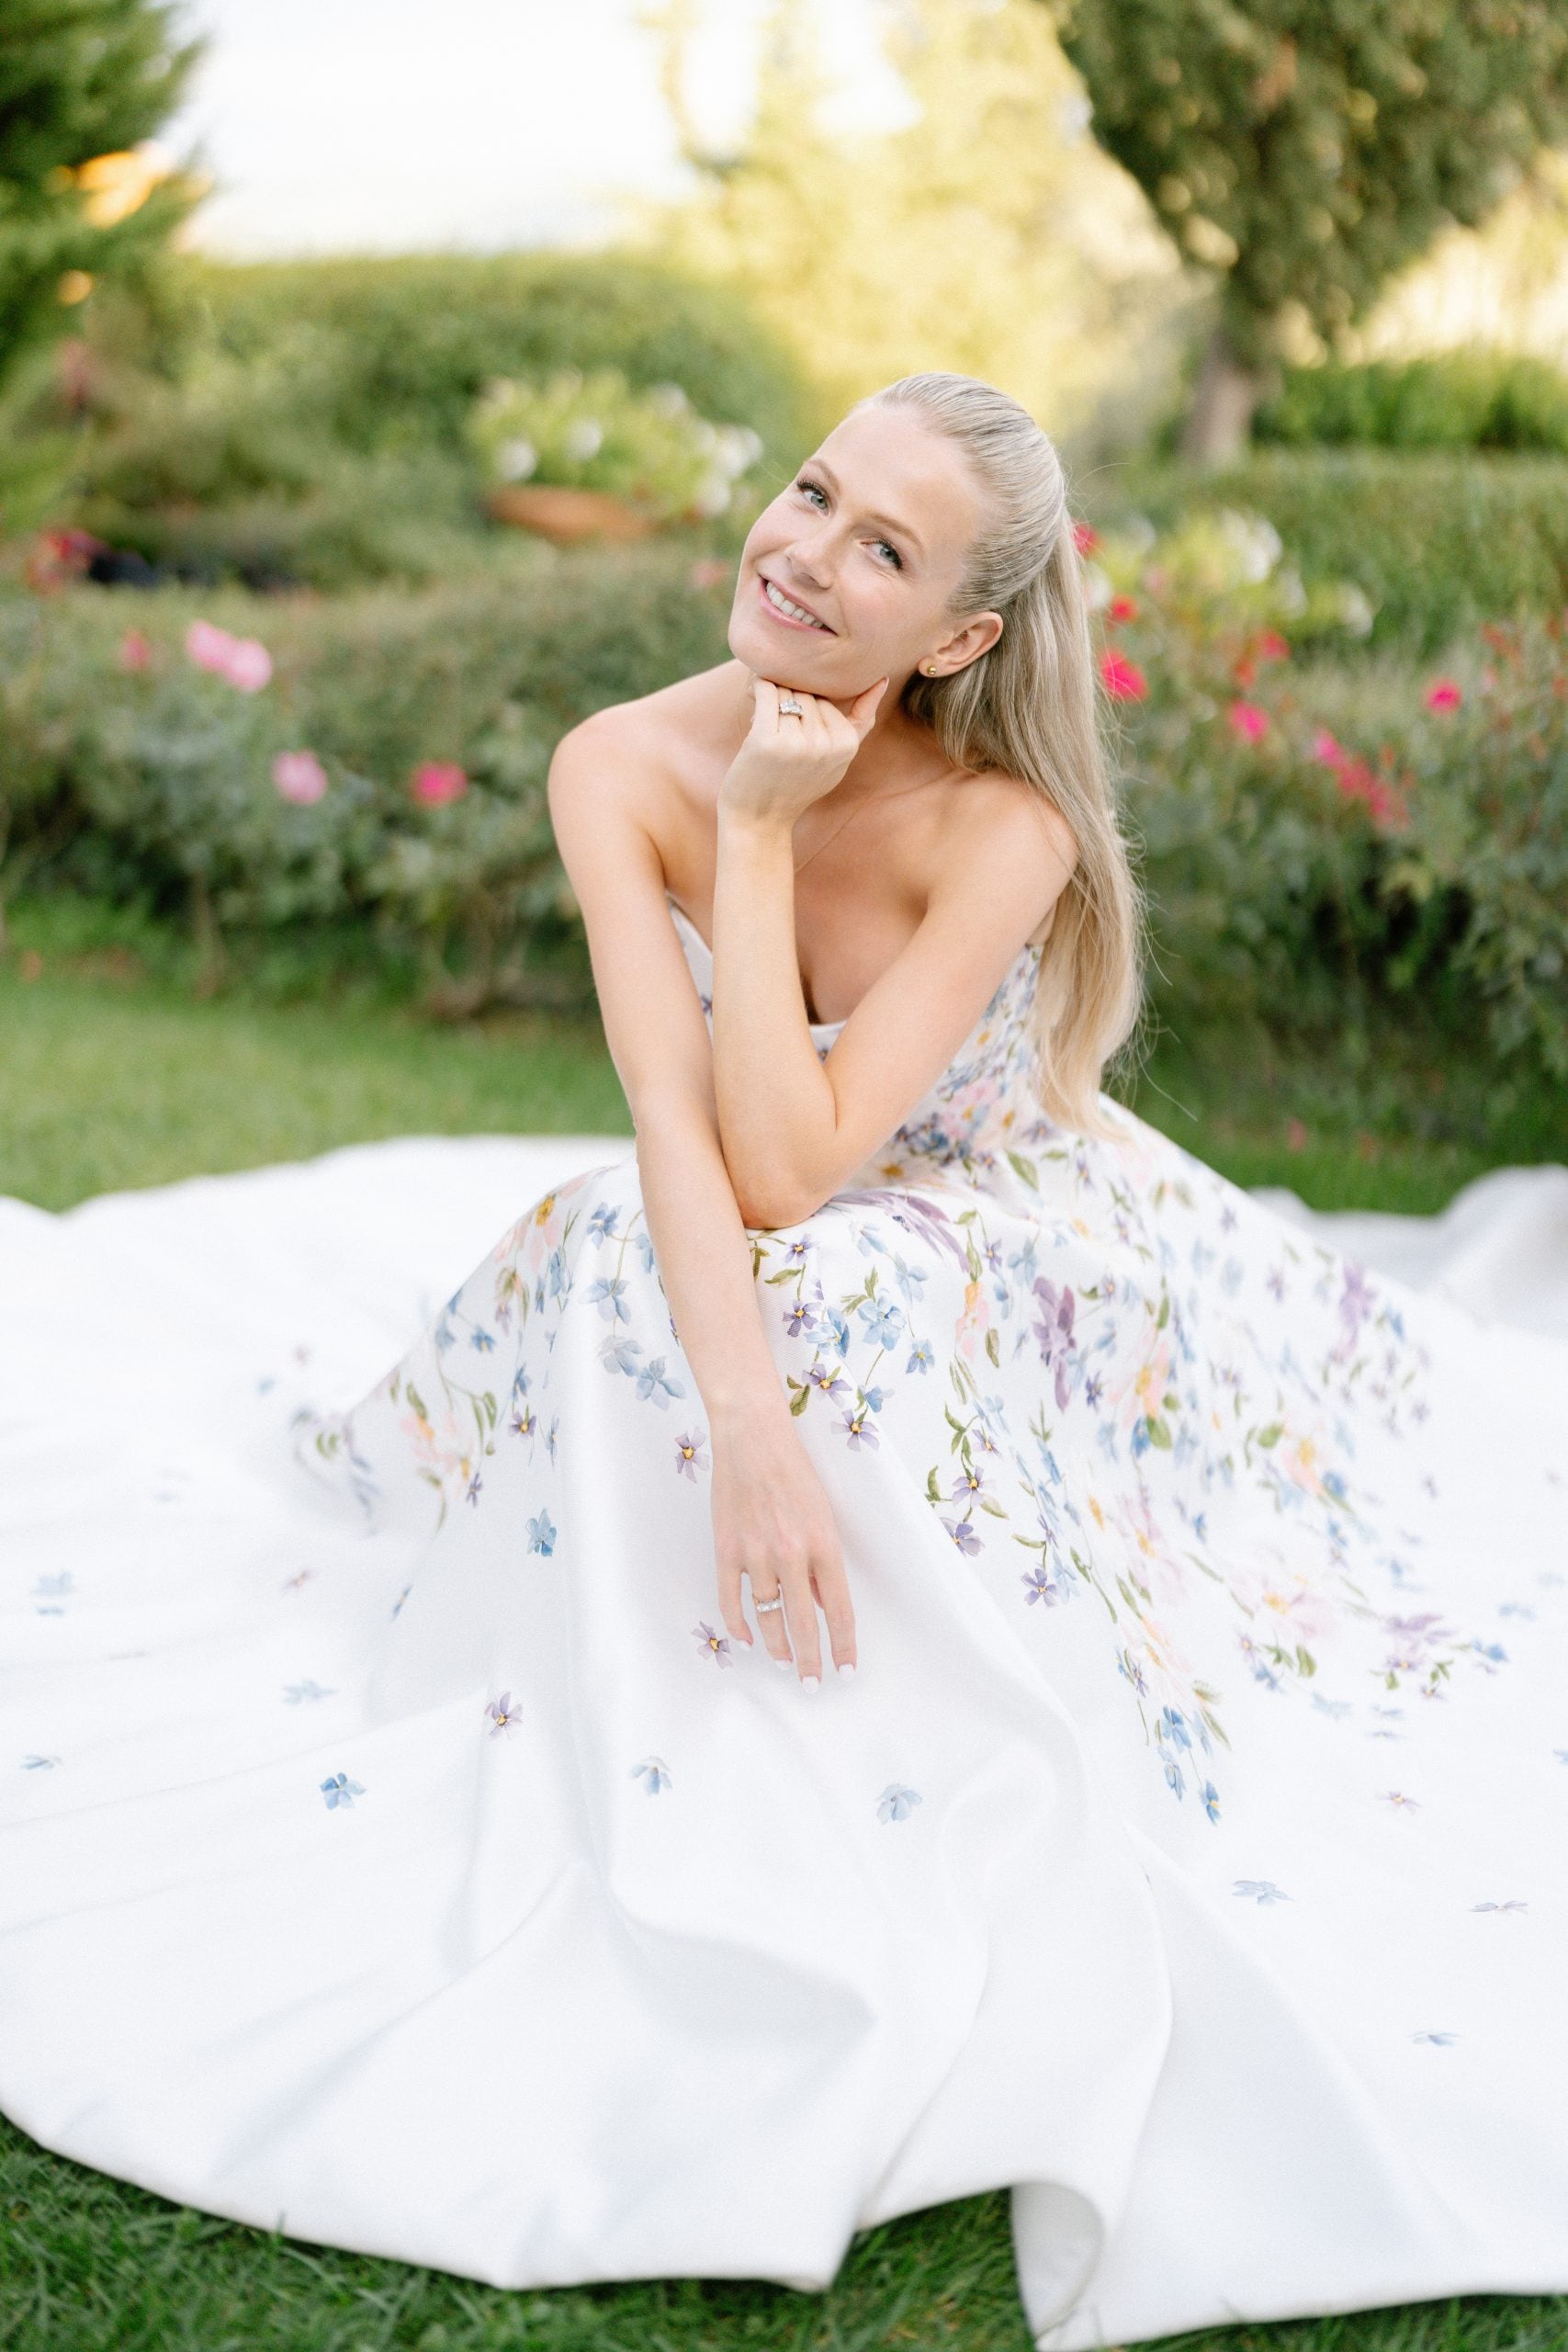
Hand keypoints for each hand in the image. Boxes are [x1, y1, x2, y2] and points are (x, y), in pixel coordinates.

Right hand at [709, 1404, 855, 1686]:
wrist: (752, 1438)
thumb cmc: (794, 1471)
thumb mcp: (823, 1514)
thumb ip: (822, 1562)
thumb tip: (822, 1605)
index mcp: (823, 1544)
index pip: (838, 1610)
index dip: (843, 1646)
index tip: (846, 1670)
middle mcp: (791, 1554)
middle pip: (803, 1623)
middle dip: (810, 1660)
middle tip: (813, 1684)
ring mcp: (755, 1554)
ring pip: (767, 1617)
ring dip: (777, 1647)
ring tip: (784, 1664)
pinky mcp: (725, 1550)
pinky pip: (731, 1600)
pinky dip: (740, 1625)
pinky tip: (748, 1640)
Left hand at [718, 674, 888, 832]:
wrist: (759, 820)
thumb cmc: (797, 785)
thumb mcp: (838, 759)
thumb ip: (861, 722)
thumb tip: (882, 679)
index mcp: (847, 746)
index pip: (829, 699)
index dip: (810, 704)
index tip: (796, 723)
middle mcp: (824, 745)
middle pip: (808, 694)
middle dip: (791, 700)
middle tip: (778, 724)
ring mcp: (796, 744)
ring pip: (787, 691)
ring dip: (772, 696)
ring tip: (765, 720)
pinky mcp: (766, 741)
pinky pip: (766, 692)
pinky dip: (757, 688)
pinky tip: (752, 693)